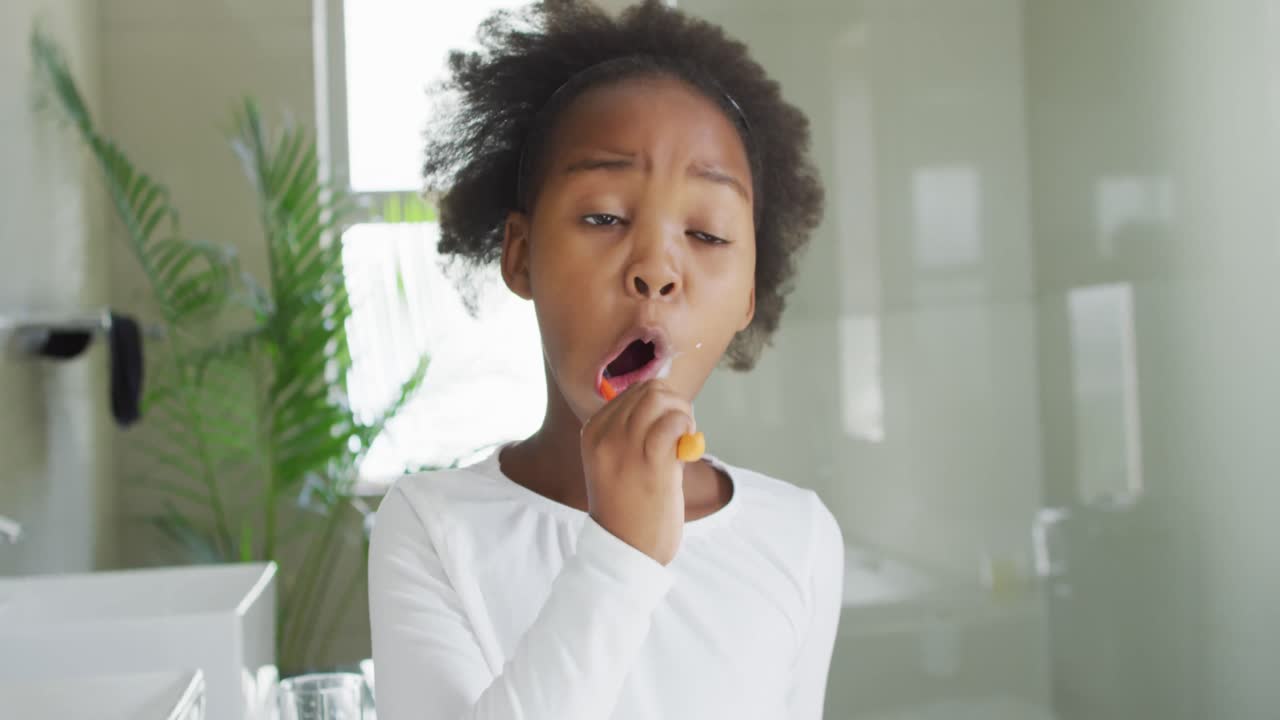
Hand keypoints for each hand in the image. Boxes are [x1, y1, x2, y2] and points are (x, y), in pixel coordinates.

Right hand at [580, 379, 694, 565]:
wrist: (626, 551)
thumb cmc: (628, 507)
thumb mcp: (617, 462)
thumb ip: (634, 432)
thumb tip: (669, 400)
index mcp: (592, 432)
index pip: (632, 392)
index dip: (660, 402)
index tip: (668, 427)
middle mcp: (605, 435)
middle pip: (649, 390)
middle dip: (674, 403)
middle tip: (682, 430)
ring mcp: (625, 446)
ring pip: (660, 398)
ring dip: (682, 413)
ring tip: (684, 439)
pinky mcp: (651, 461)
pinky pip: (674, 422)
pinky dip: (686, 428)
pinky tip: (686, 450)